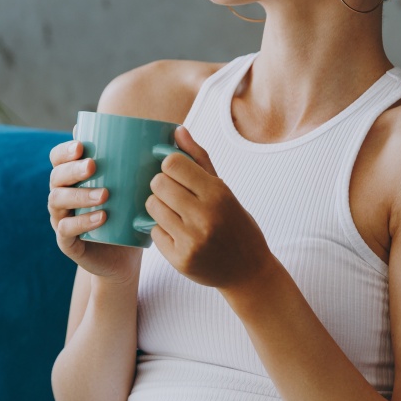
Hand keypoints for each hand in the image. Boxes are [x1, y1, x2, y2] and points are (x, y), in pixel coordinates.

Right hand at [48, 138, 141, 282]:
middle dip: (73, 169)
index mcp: (72, 178)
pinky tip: (101, 217)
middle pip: (56, 176)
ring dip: (80, 195)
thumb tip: (164, 131)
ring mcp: (61, 218)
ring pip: (58, 200)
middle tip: (93, 165)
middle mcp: (62, 195)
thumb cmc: (128, 213)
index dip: (65, 150)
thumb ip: (137, 162)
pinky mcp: (66, 241)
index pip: (58, 158)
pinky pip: (66, 229)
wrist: (125, 255)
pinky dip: (82, 222)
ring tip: (104, 194)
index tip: (82, 145)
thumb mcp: (133, 187)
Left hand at [144, 127, 276, 292]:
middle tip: (174, 194)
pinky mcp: (180, 260)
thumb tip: (176, 130)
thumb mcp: (224, 189)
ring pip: (152, 206)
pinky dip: (161, 230)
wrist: (248, 270)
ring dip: (159, 207)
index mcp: (218, 193)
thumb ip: (199, 158)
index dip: (170, 166)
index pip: (172, 164)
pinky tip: (178, 234)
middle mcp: (205, 216)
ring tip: (176, 213)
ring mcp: (192, 240)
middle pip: (158, 183)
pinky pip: (154, 232)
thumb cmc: (235, 223)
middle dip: (162, 186)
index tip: (177, 174)